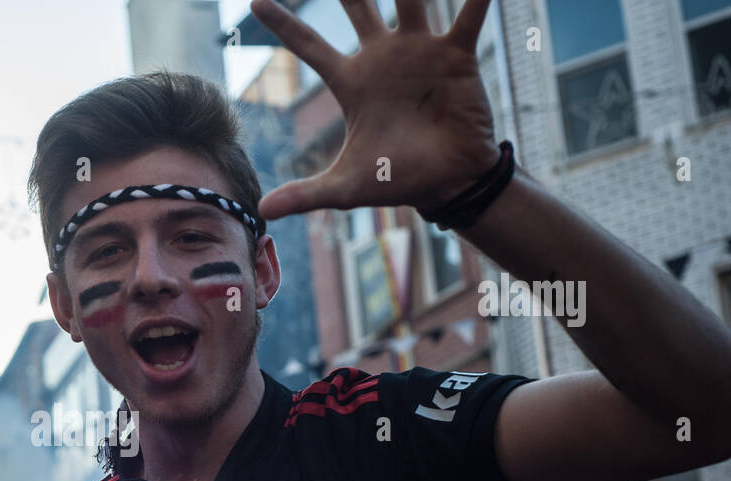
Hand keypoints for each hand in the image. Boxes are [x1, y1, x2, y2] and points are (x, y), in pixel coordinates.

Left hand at [249, 0, 499, 215]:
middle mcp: (383, 57)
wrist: (447, 183)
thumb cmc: (395, 180)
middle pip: (358, 4)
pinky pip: (468, 15)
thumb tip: (262, 210)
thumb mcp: (345, 188)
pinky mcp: (457, 54)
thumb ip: (305, 194)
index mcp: (352, 81)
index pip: (309, 44)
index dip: (283, 23)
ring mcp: (420, 50)